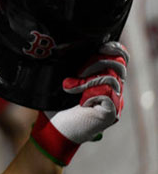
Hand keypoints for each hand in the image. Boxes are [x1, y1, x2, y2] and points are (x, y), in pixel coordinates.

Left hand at [31, 41, 127, 164]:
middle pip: (119, 64)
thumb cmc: (56, 105)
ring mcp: (115, 101)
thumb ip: (72, 66)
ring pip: (112, 78)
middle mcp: (114, 89)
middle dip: (96, 62)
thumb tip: (69, 45)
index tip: (101, 46)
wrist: (53, 129)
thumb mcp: (63, 81)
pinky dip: (91, 93)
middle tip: (77, 72)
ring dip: (87, 80)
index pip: (121, 58)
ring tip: (70, 87)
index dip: (115, 49)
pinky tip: (80, 102)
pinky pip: (108, 93)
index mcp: (104, 78)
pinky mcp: (112, 113)